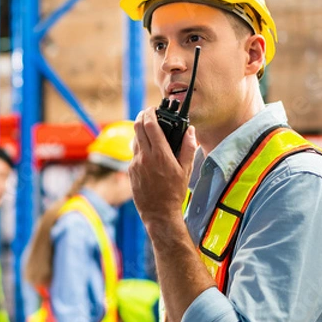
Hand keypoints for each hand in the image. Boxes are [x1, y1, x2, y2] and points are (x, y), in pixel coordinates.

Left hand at [129, 108, 196, 229]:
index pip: (149, 125)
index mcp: (160, 155)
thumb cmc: (175, 192)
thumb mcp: (186, 170)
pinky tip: (148, 153)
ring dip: (140, 132)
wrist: (159, 213)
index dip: (149, 113)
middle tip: (148, 114)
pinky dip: (140, 147)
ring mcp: (135, 163)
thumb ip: (188, 148)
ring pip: (134, 139)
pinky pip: (134, 153)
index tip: (153, 109)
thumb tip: (190, 130)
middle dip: (141, 117)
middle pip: (137, 127)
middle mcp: (145, 157)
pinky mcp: (130, 170)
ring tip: (150, 133)